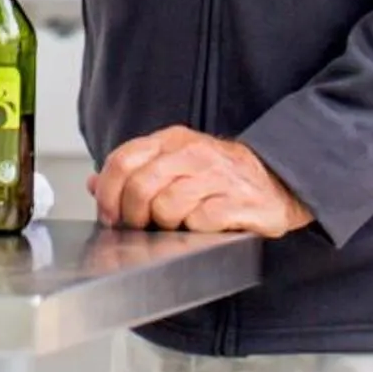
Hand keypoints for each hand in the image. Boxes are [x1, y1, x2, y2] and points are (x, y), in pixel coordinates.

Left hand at [90, 127, 313, 236]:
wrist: (278, 180)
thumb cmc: (220, 177)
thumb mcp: (174, 164)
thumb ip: (135, 172)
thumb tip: (94, 184)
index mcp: (172, 140)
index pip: (122, 160)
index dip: (107, 193)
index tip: (109, 216)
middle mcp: (193, 153)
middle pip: (140, 186)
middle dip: (132, 216)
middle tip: (140, 228)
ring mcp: (217, 176)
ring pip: (167, 207)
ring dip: (166, 225)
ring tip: (179, 225)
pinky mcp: (239, 202)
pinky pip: (199, 222)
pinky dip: (195, 231)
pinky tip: (204, 227)